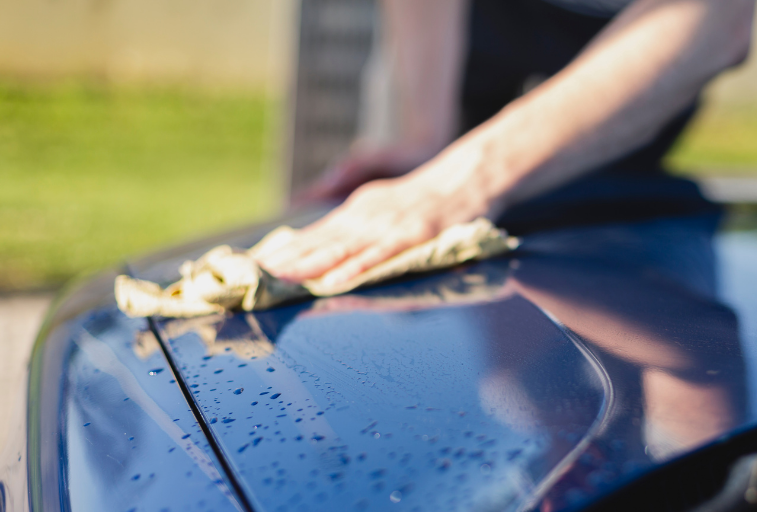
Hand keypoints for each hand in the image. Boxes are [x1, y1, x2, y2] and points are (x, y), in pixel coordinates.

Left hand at [255, 147, 496, 287]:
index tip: (246, 268)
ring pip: (342, 250)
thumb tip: (317, 248)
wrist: (469, 176)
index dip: (279, 253)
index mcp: (355, 212)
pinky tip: (333, 283)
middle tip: (248, 279)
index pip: (310, 236)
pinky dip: (355, 270)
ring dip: (307, 267)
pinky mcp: (414, 235)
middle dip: (282, 263)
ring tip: (278, 282)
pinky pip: (380, 257)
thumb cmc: (427, 198)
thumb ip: (352, 228)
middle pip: (317, 244)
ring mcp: (389, 226)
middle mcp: (365, 217)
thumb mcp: (381, 206)